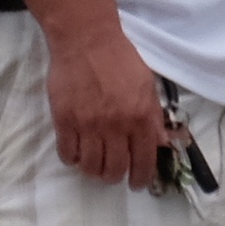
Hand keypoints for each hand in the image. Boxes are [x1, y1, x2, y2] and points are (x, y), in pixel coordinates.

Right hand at [40, 13, 168, 191]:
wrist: (87, 41)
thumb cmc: (121, 60)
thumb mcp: (147, 87)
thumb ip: (153, 116)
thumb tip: (160, 142)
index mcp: (141, 117)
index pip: (144, 159)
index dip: (140, 176)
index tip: (137, 183)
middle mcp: (116, 126)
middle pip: (115, 168)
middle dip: (115, 177)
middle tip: (114, 175)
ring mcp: (88, 125)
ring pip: (90, 165)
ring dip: (93, 171)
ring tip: (95, 166)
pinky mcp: (64, 121)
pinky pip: (67, 153)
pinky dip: (72, 158)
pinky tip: (76, 154)